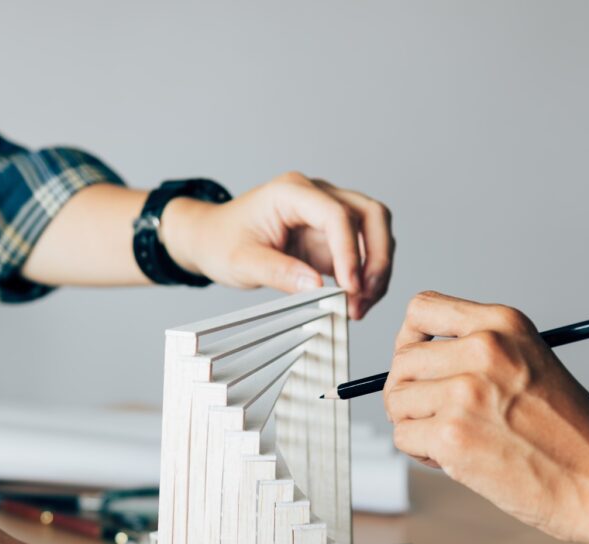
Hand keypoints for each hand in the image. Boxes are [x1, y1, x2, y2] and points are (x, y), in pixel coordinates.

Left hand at [161, 172, 393, 319]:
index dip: (351, 251)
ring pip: (374, 233)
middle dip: (377, 258)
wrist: (211, 239)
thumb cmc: (221, 241)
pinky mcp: (331, 237)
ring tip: (359, 306)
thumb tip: (317, 287)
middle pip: (370, 215)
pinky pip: (362, 253)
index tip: (351, 287)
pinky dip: (365, 278)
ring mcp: (327, 215)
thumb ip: (279, 272)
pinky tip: (355, 302)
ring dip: (376, 270)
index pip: (337, 214)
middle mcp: (316, 196)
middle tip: (365, 296)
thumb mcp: (241, 262)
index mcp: (292, 192)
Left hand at [383, 291, 588, 543]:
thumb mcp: (530, 362)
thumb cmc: (570, 432)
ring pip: (397, 401)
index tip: (419, 364)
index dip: (409, 339)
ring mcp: (465, 391)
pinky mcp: (452, 435)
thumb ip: (477, 350)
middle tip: (441, 417)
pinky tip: (460, 459)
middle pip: (402, 361)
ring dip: (417, 425)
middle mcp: (482, 348)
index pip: (421, 309)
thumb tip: (410, 361)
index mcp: (502, 324)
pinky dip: (423, 453)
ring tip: (458, 439)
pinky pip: (404, 437)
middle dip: (411, 393)